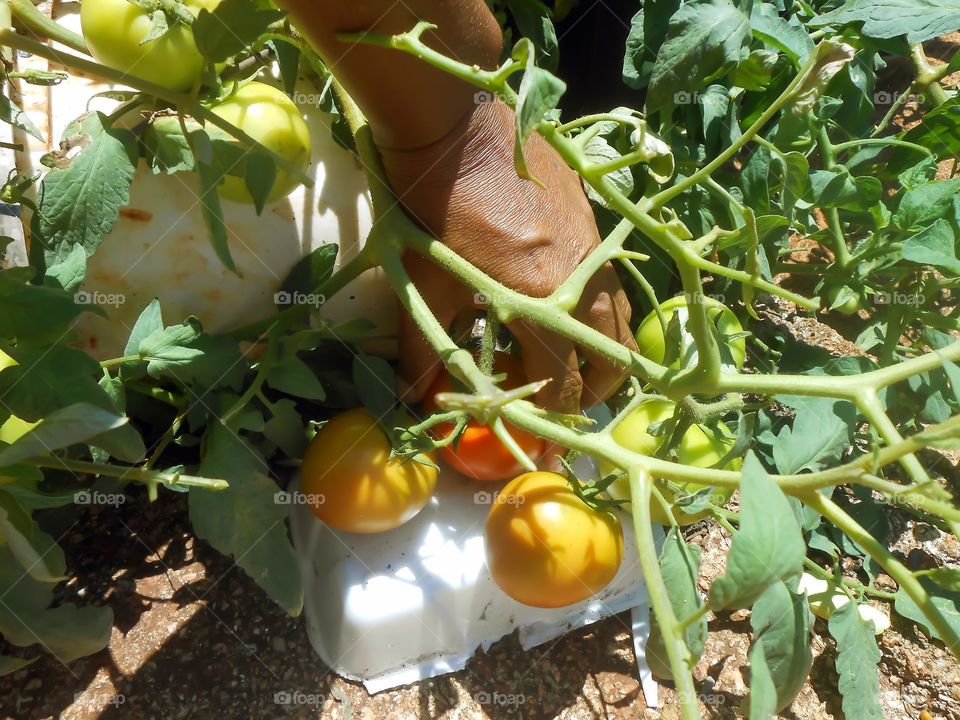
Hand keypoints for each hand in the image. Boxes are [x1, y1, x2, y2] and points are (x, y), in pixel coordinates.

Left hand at [380, 99, 636, 416]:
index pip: (562, 389)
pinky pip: (612, 287)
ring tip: (562, 356)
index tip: (540, 438)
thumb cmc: (432, 212)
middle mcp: (581, 286)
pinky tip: (559, 304)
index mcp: (538, 307)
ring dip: (598, 354)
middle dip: (588, 394)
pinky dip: (594, 313)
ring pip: (619, 327)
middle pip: (610, 365)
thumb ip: (425, 352)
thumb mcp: (424, 288)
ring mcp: (597, 254)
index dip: (552, 422)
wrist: (458, 128)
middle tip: (557, 398)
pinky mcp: (597, 227)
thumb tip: (419, 401)